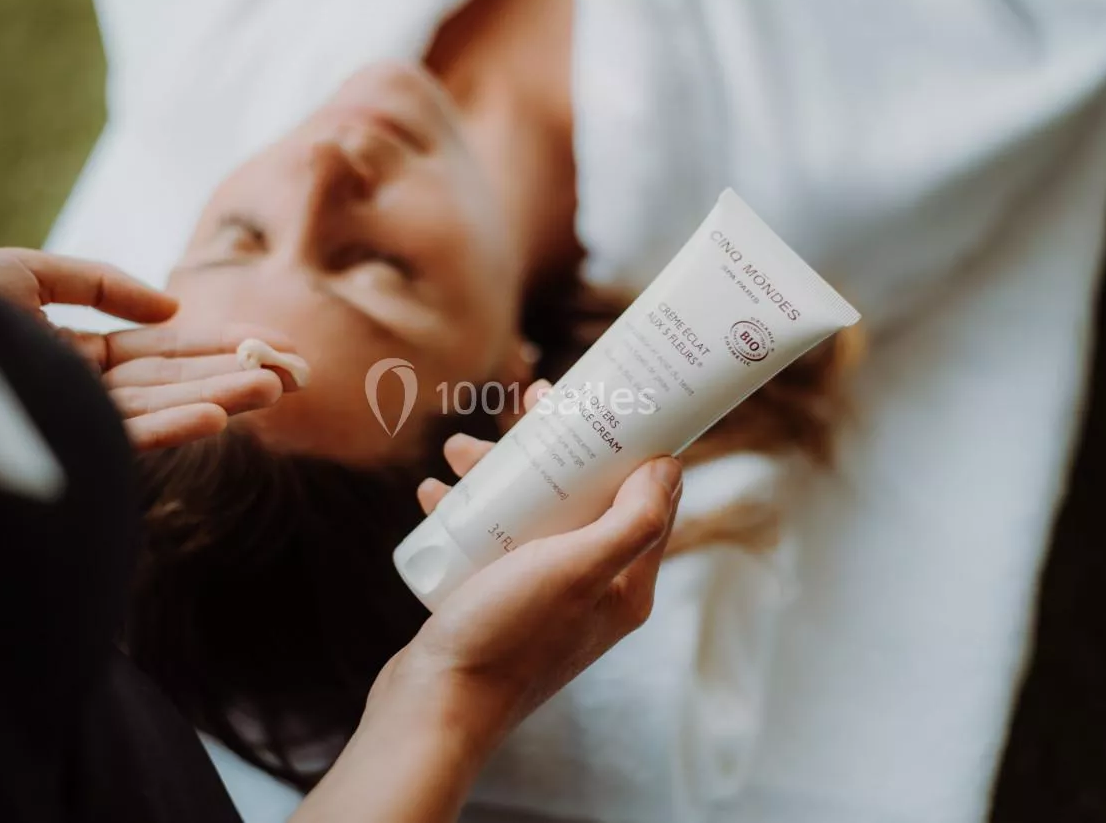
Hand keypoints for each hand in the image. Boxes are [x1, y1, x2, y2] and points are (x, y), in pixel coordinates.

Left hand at [0, 248, 299, 449]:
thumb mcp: (22, 273)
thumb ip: (100, 285)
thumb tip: (171, 308)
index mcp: (72, 353)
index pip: (160, 353)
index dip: (218, 347)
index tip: (274, 347)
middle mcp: (78, 393)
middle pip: (172, 384)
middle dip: (236, 377)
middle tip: (300, 376)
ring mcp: (71, 419)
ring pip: (158, 410)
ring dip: (219, 400)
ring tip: (276, 390)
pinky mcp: (59, 440)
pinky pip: (123, 435)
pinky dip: (170, 425)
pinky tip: (214, 415)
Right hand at [395, 380, 682, 745]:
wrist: (434, 707)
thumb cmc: (507, 638)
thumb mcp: (577, 569)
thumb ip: (633, 522)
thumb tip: (671, 467)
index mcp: (624, 585)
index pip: (645, 498)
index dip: (627, 443)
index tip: (598, 399)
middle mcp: (590, 590)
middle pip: (583, 496)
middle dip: (551, 447)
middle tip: (524, 405)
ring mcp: (543, 598)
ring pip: (533, 512)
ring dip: (500, 472)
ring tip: (457, 451)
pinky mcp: (501, 604)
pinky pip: (493, 540)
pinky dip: (469, 511)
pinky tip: (436, 495)